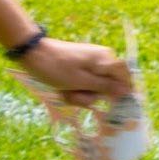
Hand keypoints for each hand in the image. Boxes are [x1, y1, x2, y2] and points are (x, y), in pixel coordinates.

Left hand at [18, 37, 132, 108]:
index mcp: (106, 60)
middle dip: (90, 95)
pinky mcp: (80, 66)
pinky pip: (83, 83)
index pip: (125, 78)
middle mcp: (102, 60)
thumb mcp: (80, 81)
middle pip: (107, 85)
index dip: (120, 92)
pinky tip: (62, 89)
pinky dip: (73, 89)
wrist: (33, 54)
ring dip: (79, 94)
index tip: (110, 105)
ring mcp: (91, 63)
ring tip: (64, 92)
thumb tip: (126, 91)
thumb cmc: (57, 68)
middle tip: (74, 96)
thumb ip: (105, 86)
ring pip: (93, 87)